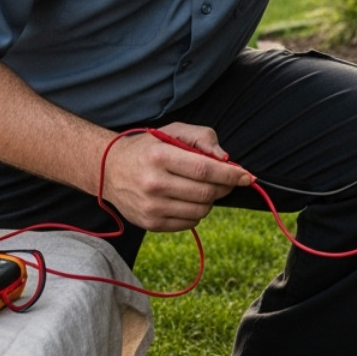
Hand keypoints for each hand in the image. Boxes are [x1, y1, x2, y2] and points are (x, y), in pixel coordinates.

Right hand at [100, 122, 251, 231]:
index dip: (230, 174)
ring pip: (201, 211)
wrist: (109, 170)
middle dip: (224, 187)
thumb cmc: (147, 148)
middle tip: (225, 180)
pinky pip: (189, 224)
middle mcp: (154, 183)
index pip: (205, 170)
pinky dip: (195, 213)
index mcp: (159, 156)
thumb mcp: (172, 131)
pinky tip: (185, 199)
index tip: (247, 176)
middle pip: (206, 193)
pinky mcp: (150, 224)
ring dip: (209, 200)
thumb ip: (202, 137)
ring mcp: (151, 207)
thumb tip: (225, 158)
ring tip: (199, 188)